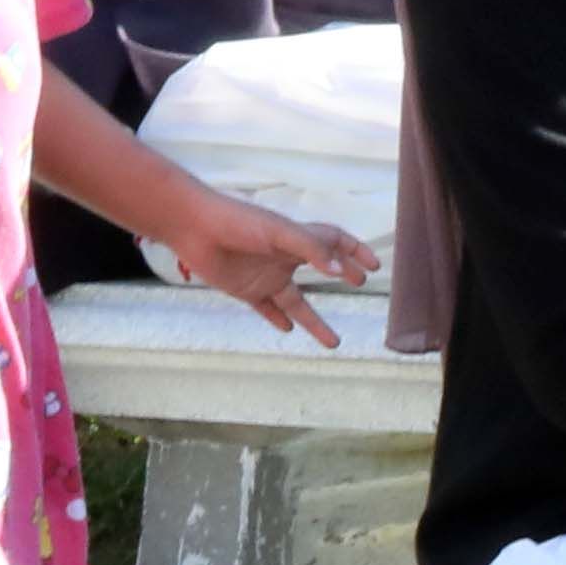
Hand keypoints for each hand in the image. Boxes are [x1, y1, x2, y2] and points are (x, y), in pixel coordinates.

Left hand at [161, 185, 378, 345]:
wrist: (193, 227)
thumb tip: (338, 271)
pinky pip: (267, 309)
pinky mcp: (246, 290)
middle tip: (359, 283)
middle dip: (342, 273)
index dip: (353, 250)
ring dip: (314, 321)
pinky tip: (288, 329)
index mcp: (296, 238)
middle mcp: (284, 258)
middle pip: (321, 269)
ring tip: (334, 342)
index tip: (373, 265)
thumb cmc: (237, 222)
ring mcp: (266, 276)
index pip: (333, 241)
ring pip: (297, 302)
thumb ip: (310, 249)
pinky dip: (277, 319)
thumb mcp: (279, 232)